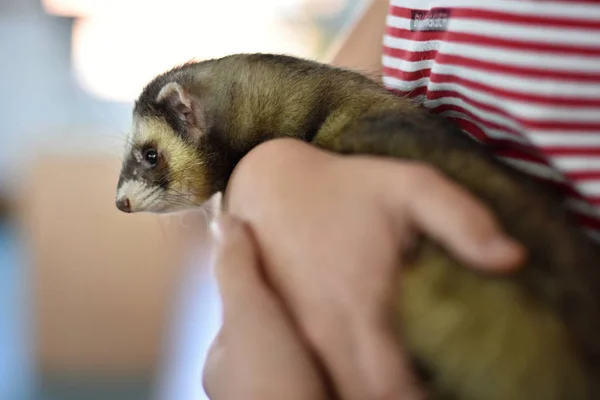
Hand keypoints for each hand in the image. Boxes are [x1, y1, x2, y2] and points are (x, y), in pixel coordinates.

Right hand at [223, 138, 524, 399]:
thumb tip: (514, 260)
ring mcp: (295, 339)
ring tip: (396, 380)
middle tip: (426, 388)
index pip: (391, 391)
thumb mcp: (411, 186)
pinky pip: (309, 378)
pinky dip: (336, 383)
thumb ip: (463, 220)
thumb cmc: (346, 188)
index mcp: (358, 308)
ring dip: (360, 394)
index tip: (450, 394)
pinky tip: (360, 369)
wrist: (270, 184)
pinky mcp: (278, 334)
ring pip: (327, 394)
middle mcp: (320, 335)